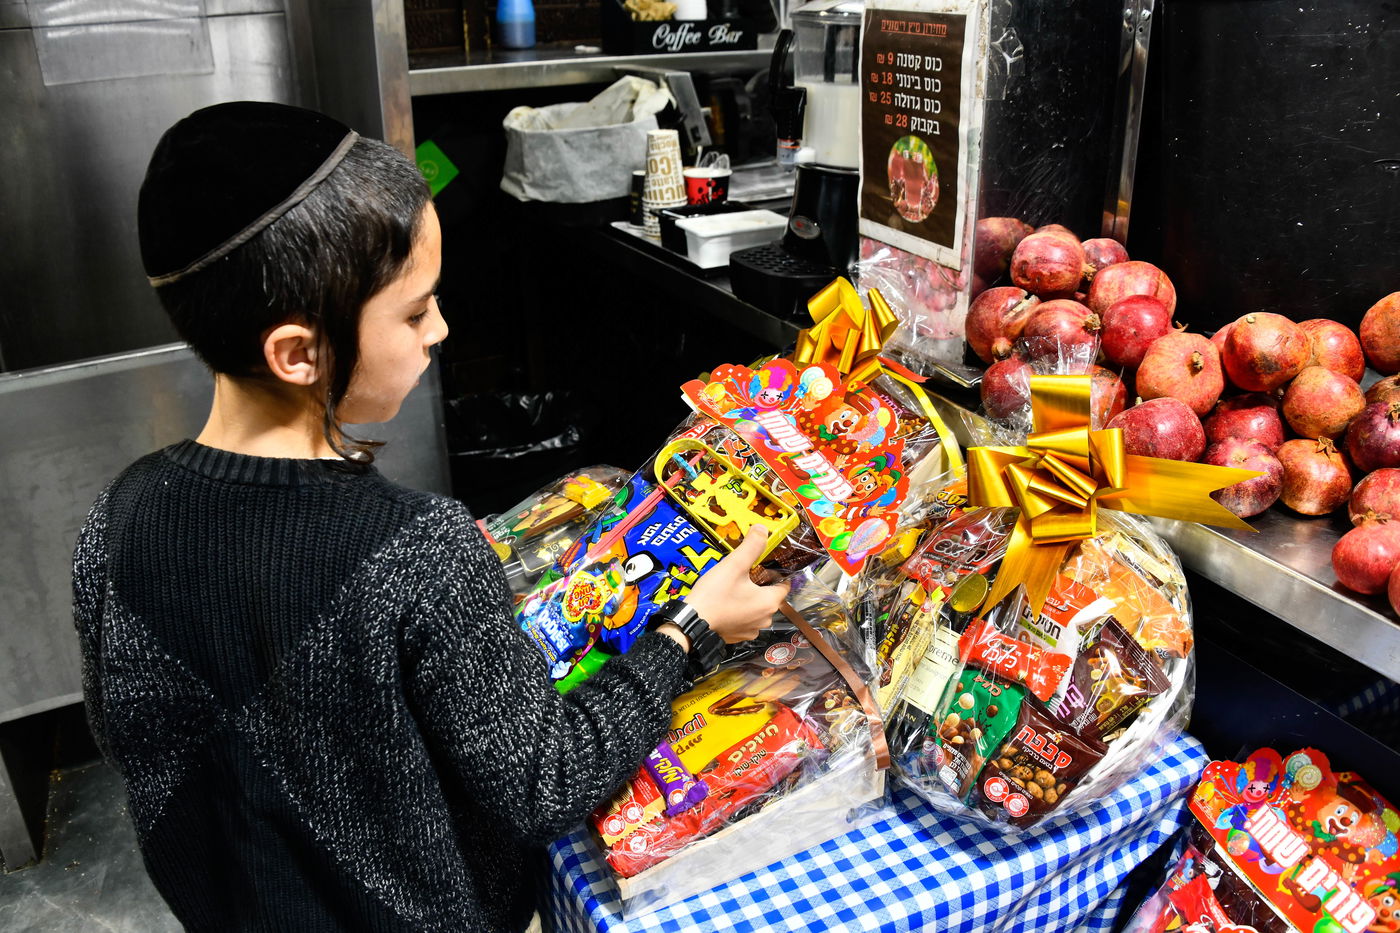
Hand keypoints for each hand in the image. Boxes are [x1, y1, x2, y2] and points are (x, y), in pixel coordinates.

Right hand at [682, 526, 789, 643]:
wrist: (691, 624)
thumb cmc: (715, 595)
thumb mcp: (734, 565)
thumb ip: (751, 546)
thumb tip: (763, 529)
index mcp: (770, 603)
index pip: (784, 586)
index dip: (774, 574)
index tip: (760, 567)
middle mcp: (766, 619)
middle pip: (769, 597)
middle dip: (759, 586)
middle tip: (741, 576)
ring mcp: (752, 631)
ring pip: (756, 610)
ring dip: (749, 600)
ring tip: (731, 589)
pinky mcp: (738, 637)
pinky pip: (744, 621)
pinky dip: (739, 613)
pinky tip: (725, 605)